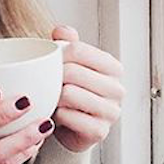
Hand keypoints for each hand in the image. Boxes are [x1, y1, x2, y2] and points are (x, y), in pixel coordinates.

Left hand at [50, 25, 124, 152]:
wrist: (71, 128)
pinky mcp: (100, 131)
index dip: (57, 54)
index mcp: (113, 67)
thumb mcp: (70, 64)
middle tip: (46, 83)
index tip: (47, 61)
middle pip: (73, 71)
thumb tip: (63, 31)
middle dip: (53, 77)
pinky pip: (69, 117)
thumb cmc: (72, 92)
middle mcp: (117, 88)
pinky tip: (57, 114)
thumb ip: (68, 44)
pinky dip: (57, 115)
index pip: (79, 50)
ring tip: (52, 98)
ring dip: (54, 96)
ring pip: (70, 94)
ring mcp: (111, 111)